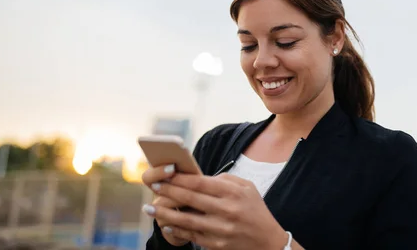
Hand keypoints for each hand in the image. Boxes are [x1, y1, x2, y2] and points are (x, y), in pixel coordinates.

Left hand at [142, 173, 289, 249]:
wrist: (267, 241)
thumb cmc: (255, 209)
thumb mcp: (246, 187)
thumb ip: (224, 179)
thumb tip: (199, 176)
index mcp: (233, 192)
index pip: (200, 182)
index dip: (180, 177)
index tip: (165, 173)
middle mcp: (226, 209)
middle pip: (190, 198)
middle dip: (168, 190)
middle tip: (153, 185)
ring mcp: (220, 228)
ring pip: (187, 219)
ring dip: (165, 212)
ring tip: (149, 207)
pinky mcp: (216, 244)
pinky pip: (191, 235)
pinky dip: (176, 229)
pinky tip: (165, 223)